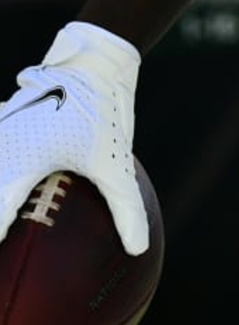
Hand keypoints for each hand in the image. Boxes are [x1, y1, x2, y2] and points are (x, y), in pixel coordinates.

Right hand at [0, 22, 148, 254]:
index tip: (0, 261)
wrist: (90, 62)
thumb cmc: (100, 113)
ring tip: (6, 215)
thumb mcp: (115, 164)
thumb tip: (139, 250)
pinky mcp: (0, 125)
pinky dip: (1, 169)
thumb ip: (125, 209)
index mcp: (18, 166)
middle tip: (3, 248)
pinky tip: (7, 174)